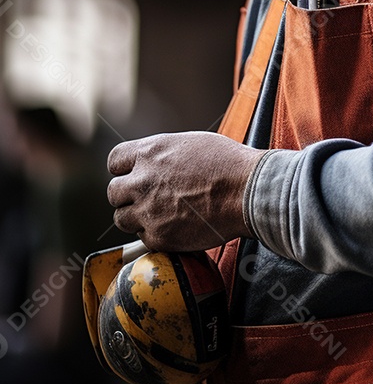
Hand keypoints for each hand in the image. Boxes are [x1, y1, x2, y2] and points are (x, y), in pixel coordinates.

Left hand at [107, 131, 264, 250]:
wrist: (247, 191)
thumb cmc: (228, 164)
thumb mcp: (190, 144)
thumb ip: (162, 155)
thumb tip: (153, 163)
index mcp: (150, 152)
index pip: (115, 161)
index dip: (124, 170)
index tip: (134, 176)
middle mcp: (142, 180)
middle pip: (114, 192)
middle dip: (129, 196)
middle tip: (149, 198)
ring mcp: (147, 210)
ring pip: (122, 218)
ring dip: (138, 217)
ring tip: (162, 214)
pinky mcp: (158, 236)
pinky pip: (143, 238)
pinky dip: (156, 234)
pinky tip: (177, 225)